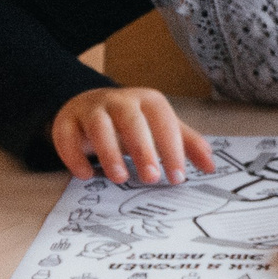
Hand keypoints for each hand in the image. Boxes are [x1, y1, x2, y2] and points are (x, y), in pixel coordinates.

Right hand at [52, 86, 217, 184]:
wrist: (90, 106)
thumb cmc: (133, 122)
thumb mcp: (162, 128)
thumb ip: (187, 144)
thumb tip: (211, 167)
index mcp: (148, 101)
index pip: (164, 122)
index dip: (172, 149)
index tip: (178, 176)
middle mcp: (119, 100)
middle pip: (132, 121)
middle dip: (143, 150)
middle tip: (151, 178)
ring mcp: (91, 108)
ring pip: (99, 126)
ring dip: (109, 153)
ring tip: (121, 178)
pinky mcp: (66, 120)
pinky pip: (66, 136)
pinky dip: (74, 156)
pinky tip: (85, 175)